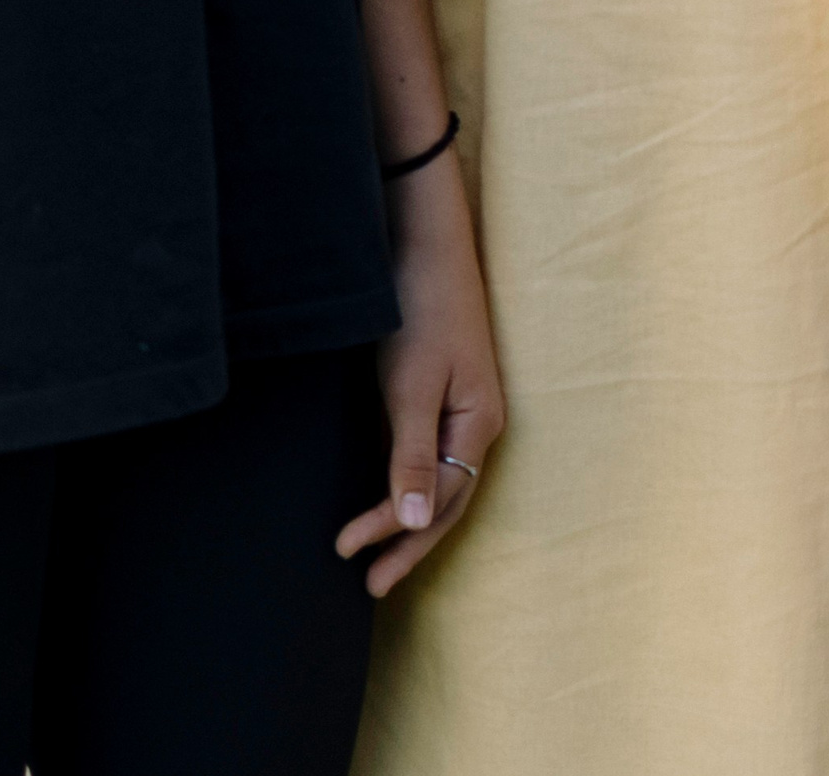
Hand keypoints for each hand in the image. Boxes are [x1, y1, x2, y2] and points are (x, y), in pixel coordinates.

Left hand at [337, 155, 503, 597]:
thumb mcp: (412, 387)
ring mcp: (463, 407)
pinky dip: (405, 483)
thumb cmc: (422, 311)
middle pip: (446, 500)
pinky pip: (429, 453)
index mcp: (479, 425)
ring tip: (374, 555)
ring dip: (407, 519)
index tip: (348, 553)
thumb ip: (411, 455)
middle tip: (370, 585)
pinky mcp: (443, 391)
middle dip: (409, 543)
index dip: (395, 532)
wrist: (426, 242)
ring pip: (439, 480)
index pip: (437, 500)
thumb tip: (411, 522)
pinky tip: (385, 496)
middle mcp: (478, 423)